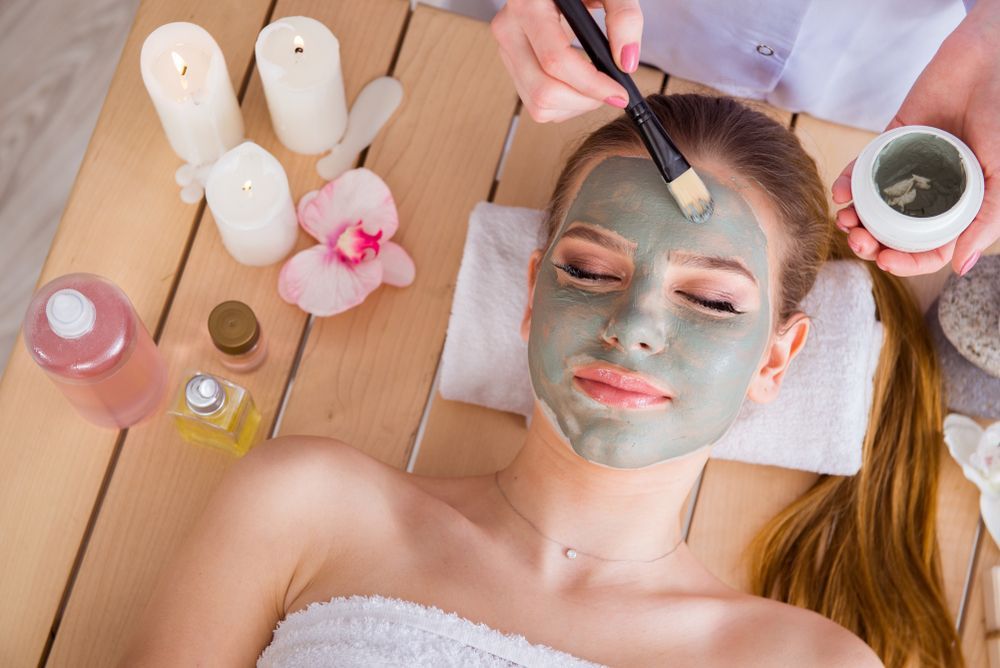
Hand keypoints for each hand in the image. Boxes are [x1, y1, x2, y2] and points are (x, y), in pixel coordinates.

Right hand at [491, 0, 642, 121]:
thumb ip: (624, 17)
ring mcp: (507, 51)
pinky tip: (578, 85)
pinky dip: (564, 106)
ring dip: (574, 106)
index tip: (619, 93)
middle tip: (611, 92)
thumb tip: (626, 62)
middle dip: (585, 100)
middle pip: (544, 91)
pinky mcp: (512, 67)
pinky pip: (536, 105)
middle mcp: (510, 30)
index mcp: (528, 5)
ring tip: (595, 87)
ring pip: (538, 105)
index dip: (591, 84)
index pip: (555, 60)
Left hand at [832, 7, 999, 275]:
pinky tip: (841, 194)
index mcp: (961, 204)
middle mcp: (932, 190)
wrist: (989, 58)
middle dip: (872, 243)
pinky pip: (864, 169)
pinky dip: (848, 184)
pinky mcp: (890, 143)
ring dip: (854, 219)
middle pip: (895, 231)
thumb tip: (960, 266)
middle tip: (859, 242)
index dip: (906, 261)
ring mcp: (909, 168)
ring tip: (846, 222)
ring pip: (874, 206)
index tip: (885, 261)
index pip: (930, 247)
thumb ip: (985, 218)